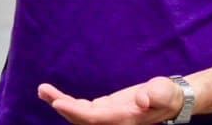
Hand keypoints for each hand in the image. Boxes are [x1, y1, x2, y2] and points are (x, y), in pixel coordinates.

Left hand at [37, 77, 182, 124]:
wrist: (169, 100)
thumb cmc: (166, 95)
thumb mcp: (163, 92)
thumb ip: (154, 96)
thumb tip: (142, 100)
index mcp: (124, 119)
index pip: (94, 119)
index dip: (75, 112)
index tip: (58, 103)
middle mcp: (112, 122)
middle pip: (81, 119)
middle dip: (62, 106)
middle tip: (43, 91)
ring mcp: (106, 117)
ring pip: (79, 115)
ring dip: (60, 103)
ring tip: (43, 90)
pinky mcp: (104, 110)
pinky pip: (82, 109)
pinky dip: (68, 102)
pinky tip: (53, 95)